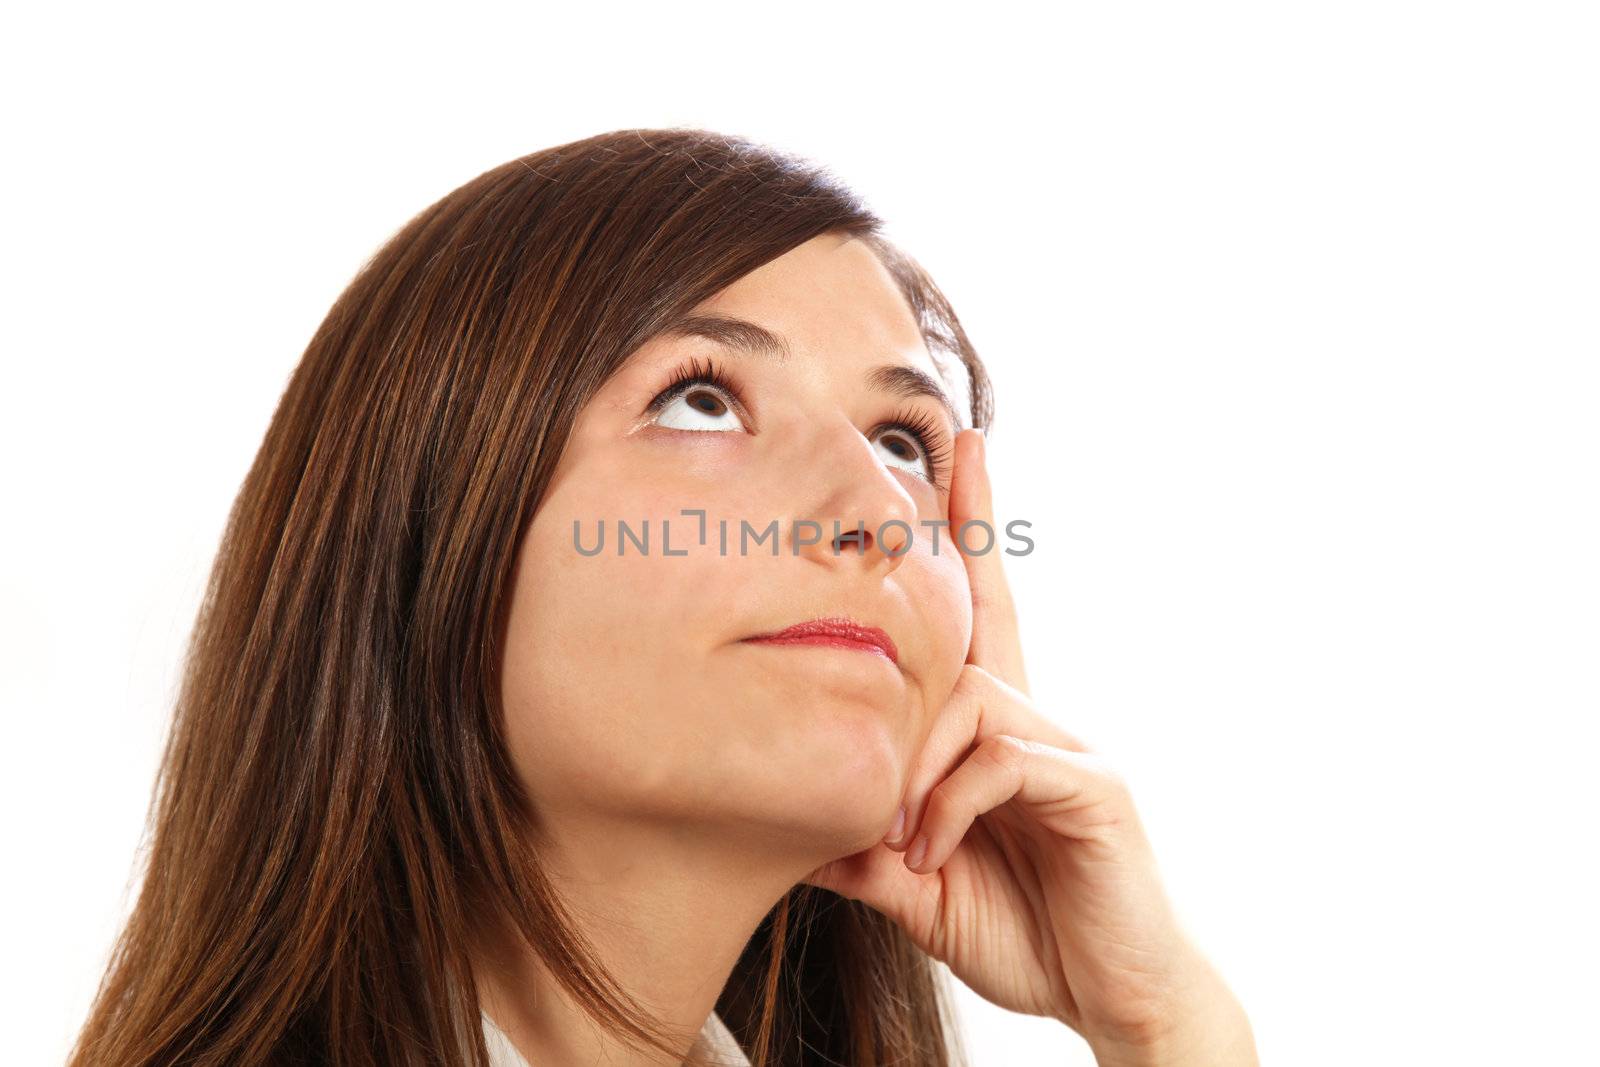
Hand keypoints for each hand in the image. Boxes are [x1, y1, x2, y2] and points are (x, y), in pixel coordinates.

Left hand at [802, 429, 1257, 1064]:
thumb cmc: (1029, 932)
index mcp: (998, 737)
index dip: (973, 534)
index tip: (962, 451)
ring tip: (899, 835)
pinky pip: (1004, 761)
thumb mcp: (921, 888)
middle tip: (911, 587)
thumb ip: (867, 849)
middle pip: (977, 633)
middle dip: (962, 551)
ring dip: (915, 762)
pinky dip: (952, 805)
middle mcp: (1039, 725)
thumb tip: (791, 826)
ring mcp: (1072, 751)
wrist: (1117, 998)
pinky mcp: (1096, 790)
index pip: (983, 616)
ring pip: (974, 699)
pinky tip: (931, 853)